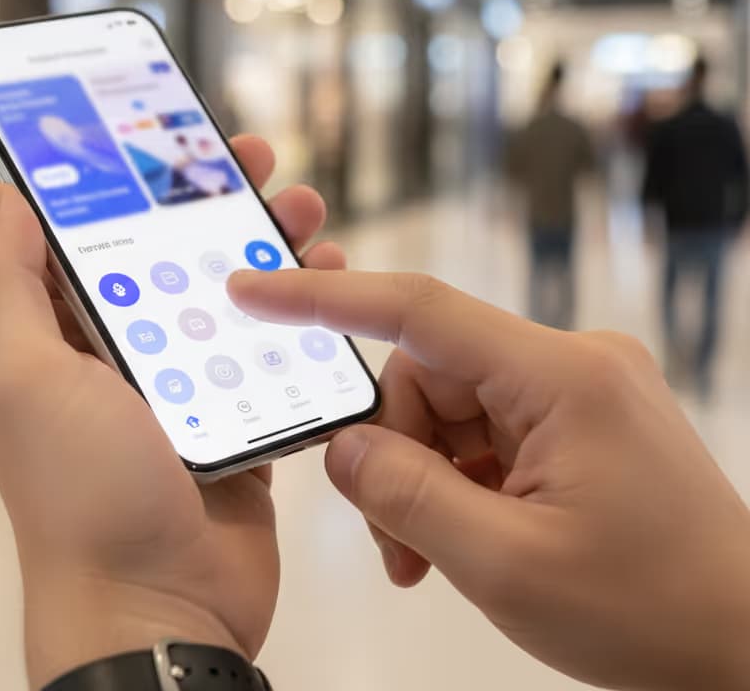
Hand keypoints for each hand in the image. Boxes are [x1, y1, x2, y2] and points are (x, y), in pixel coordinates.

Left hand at [0, 136, 343, 688]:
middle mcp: (121, 356)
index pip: (93, 234)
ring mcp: (184, 388)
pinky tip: (330, 279)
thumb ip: (6, 287)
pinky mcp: (239, 418)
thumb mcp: (23, 379)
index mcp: (63, 337)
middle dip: (214, 200)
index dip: (126, 178)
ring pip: (229, 294)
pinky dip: (302, 314)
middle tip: (258, 156)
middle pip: (174, 254)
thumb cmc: (83, 492)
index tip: (164, 132)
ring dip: (268, 246)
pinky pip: (272, 350)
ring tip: (307, 210)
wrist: (160, 610)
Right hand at [229, 269, 749, 690]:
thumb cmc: (650, 614)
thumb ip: (407, 496)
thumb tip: (342, 448)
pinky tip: (466, 537)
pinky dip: (459, 478)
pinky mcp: (580, 417)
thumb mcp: (506, 565)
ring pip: (451, 406)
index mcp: (561, 375)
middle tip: (392, 540)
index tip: (254, 290)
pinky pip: (486, 427)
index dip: (324, 297)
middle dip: (394, 451)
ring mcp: (578, 387)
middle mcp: (570, 361)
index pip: (418, 309)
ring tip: (431, 557)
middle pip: (428, 373)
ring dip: (425, 475)